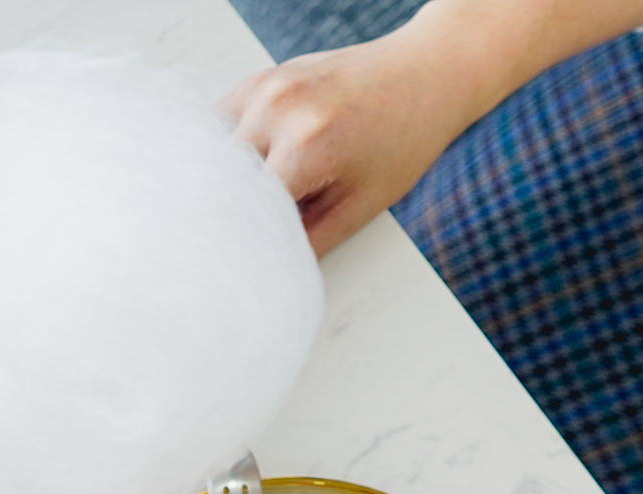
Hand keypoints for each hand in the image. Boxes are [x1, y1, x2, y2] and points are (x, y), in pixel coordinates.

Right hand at [221, 0, 642, 255]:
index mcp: (306, 146)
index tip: (232, 269)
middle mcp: (279, 109)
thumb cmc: (406, 137)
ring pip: (213, 152)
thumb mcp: (361, 206)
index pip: (245, 211)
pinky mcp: (260, 78)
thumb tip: (264, 271)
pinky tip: (248, 165)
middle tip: (236, 242)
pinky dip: (226, 149)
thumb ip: (306, 242)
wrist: (430, 73)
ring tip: (250, 199)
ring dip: (224, 181)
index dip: (238, 244)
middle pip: (223, 182)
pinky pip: (220, 122)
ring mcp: (266, 87)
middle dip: (230, 214)